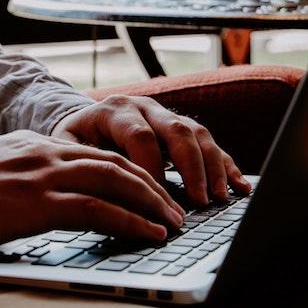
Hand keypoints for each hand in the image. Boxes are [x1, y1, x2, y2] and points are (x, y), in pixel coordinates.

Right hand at [0, 130, 185, 249]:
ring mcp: (40, 174)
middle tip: (177, 209)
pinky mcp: (34, 203)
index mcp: (33, 144)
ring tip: (173, 224)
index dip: (130, 172)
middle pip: (115, 162)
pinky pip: (96, 209)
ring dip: (152, 203)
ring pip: (115, 181)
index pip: (95, 154)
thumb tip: (42, 195)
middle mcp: (43, 152)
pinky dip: (130, 220)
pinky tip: (148, 233)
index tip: (151, 190)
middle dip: (153, 185)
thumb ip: (22, 176)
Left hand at [51, 95, 250, 205]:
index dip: (151, 167)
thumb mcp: (68, 149)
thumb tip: (107, 192)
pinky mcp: (182, 130)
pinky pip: (210, 144)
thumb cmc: (74, 143)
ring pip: (198, 134)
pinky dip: (227, 165)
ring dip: (213, 167)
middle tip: (199, 200)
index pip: (140, 136)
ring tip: (220, 198)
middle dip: (191, 167)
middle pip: (177, 130)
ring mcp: (167, 116)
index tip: (156, 197)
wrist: (82, 123)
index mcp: (116, 110)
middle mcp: (146, 107)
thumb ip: (87, 163)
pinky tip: (240, 186)